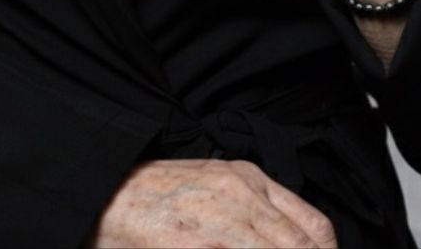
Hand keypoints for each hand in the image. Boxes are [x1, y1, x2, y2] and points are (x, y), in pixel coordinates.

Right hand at [86, 157, 338, 247]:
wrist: (107, 193)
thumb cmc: (160, 196)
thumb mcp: (217, 186)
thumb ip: (257, 209)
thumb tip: (296, 241)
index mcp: (249, 178)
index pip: (313, 227)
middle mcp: (241, 195)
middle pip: (300, 246)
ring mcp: (219, 223)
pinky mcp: (196, 246)